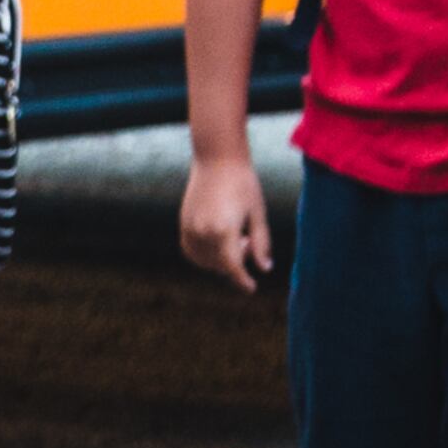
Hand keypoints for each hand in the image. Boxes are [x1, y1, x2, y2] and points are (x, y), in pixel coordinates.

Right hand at [181, 152, 275, 292]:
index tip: (251, 289)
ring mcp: (189, 226)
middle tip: (248, 242)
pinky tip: (218, 242)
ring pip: (202, 259)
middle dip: (235, 264)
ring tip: (234, 239)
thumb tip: (264, 269)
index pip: (232, 267)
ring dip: (218, 260)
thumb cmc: (243, 184)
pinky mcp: (183, 221)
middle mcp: (202, 231)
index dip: (242, 281)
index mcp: (223, 230)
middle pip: (218, 264)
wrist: (217, 159)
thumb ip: (261, 244)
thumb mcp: (258, 214)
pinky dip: (202, 254)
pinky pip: (190, 248)